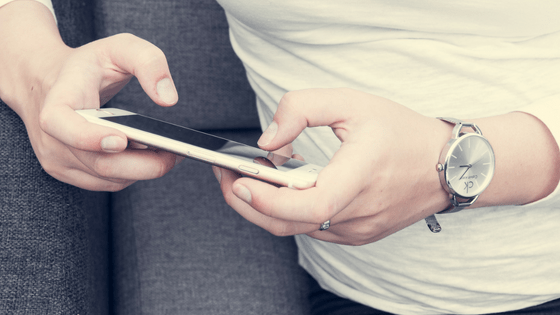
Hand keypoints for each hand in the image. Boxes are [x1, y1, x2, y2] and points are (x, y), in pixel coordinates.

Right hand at [1, 4, 180, 191]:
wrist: (47, 79)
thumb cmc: (88, 65)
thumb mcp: (120, 46)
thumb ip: (149, 62)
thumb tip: (168, 98)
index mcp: (57, 98)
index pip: (60, 123)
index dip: (89, 137)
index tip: (121, 140)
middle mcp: (50, 134)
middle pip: (99, 163)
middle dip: (143, 163)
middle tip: (174, 152)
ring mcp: (56, 156)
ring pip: (107, 178)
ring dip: (141, 170)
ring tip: (166, 152)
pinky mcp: (65, 171)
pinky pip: (106, 183)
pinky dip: (131, 174)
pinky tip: (146, 158)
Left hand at [215, 88, 452, 244]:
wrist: (448, 166)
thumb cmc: (402, 132)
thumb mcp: (352, 102)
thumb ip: (302, 109)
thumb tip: (267, 139)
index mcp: (361, 176)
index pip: (308, 204)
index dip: (267, 198)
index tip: (236, 180)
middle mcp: (359, 212)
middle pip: (289, 223)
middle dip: (247, 203)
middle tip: (226, 176)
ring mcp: (358, 229)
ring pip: (297, 228)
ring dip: (268, 206)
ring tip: (254, 176)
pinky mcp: (358, 235)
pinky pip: (313, 229)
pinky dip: (291, 211)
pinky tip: (286, 188)